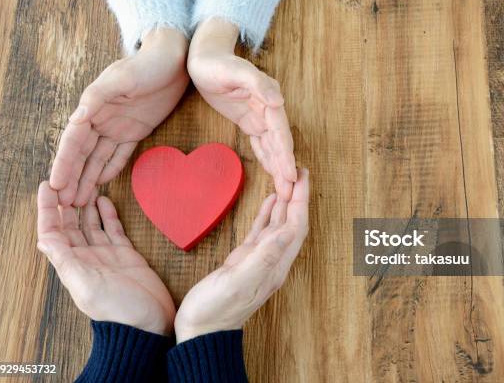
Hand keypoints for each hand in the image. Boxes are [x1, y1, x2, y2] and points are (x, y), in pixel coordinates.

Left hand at [36, 182, 175, 334]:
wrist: (149, 324)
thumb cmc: (118, 310)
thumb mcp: (86, 285)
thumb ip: (65, 261)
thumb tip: (43, 240)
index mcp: (73, 264)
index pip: (53, 232)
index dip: (47, 209)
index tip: (48, 186)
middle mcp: (86, 258)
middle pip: (70, 225)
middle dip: (66, 202)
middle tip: (68, 179)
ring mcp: (106, 255)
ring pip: (91, 224)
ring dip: (86, 205)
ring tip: (86, 184)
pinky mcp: (126, 255)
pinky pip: (113, 230)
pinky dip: (108, 215)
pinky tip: (105, 201)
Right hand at [50, 28, 188, 206]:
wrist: (173, 61)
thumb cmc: (145, 65)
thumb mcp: (121, 78)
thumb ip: (98, 98)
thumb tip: (77, 117)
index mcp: (92, 108)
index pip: (73, 141)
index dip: (64, 163)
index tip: (55, 184)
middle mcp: (101, 120)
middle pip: (82, 154)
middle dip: (73, 178)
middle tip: (65, 202)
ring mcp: (118, 127)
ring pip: (98, 158)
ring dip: (88, 178)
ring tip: (79, 200)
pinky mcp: (136, 131)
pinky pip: (120, 154)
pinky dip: (110, 168)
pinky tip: (102, 183)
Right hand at [174, 169, 308, 341]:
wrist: (200, 332)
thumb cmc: (216, 311)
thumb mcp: (239, 282)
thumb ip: (264, 257)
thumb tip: (287, 230)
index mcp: (275, 266)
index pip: (295, 227)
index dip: (301, 201)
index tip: (303, 178)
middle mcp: (271, 262)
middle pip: (291, 223)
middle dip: (297, 197)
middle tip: (300, 172)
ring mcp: (258, 261)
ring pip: (278, 225)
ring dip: (285, 203)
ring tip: (288, 180)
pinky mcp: (243, 261)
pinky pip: (260, 232)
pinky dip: (267, 215)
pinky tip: (270, 201)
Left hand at [188, 18, 296, 199]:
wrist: (204, 57)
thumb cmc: (218, 62)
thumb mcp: (236, 71)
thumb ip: (259, 84)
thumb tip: (279, 101)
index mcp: (269, 98)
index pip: (280, 132)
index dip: (286, 154)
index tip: (290, 174)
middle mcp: (268, 108)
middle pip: (279, 143)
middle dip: (285, 167)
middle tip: (289, 192)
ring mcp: (259, 115)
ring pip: (272, 146)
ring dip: (278, 167)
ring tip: (284, 189)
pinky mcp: (248, 120)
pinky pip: (260, 142)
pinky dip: (267, 157)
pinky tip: (273, 171)